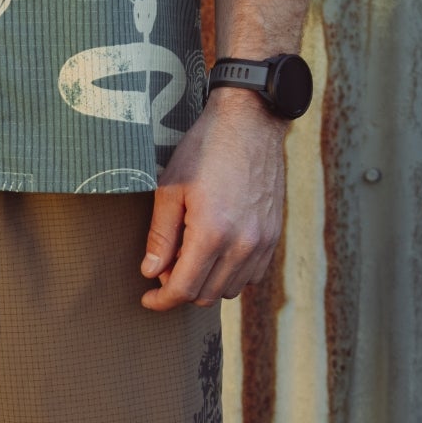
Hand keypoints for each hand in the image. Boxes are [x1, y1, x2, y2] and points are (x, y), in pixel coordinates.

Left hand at [139, 87, 287, 310]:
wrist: (250, 122)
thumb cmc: (205, 149)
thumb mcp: (171, 187)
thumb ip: (160, 235)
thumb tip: (151, 272)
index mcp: (213, 233)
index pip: (184, 289)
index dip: (161, 300)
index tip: (148, 298)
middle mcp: (242, 244)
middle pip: (206, 295)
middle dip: (181, 289)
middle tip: (165, 265)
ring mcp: (262, 242)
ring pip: (230, 289)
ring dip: (206, 283)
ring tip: (190, 254)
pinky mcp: (273, 235)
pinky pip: (251, 275)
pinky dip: (230, 274)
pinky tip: (216, 251)